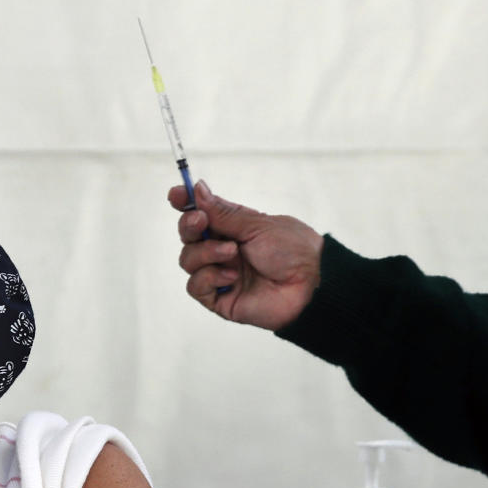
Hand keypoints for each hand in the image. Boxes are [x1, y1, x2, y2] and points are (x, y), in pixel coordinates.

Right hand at [167, 180, 323, 330]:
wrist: (312, 284)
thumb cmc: (293, 250)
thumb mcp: (256, 224)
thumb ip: (222, 212)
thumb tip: (197, 189)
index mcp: (232, 228)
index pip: (200, 213)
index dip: (185, 203)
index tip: (176, 194)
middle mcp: (222, 250)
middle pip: (188, 236)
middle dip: (189, 226)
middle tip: (201, 221)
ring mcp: (219, 274)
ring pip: (187, 260)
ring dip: (205, 253)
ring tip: (231, 253)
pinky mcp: (220, 298)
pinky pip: (196, 286)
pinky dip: (209, 277)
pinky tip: (232, 276)